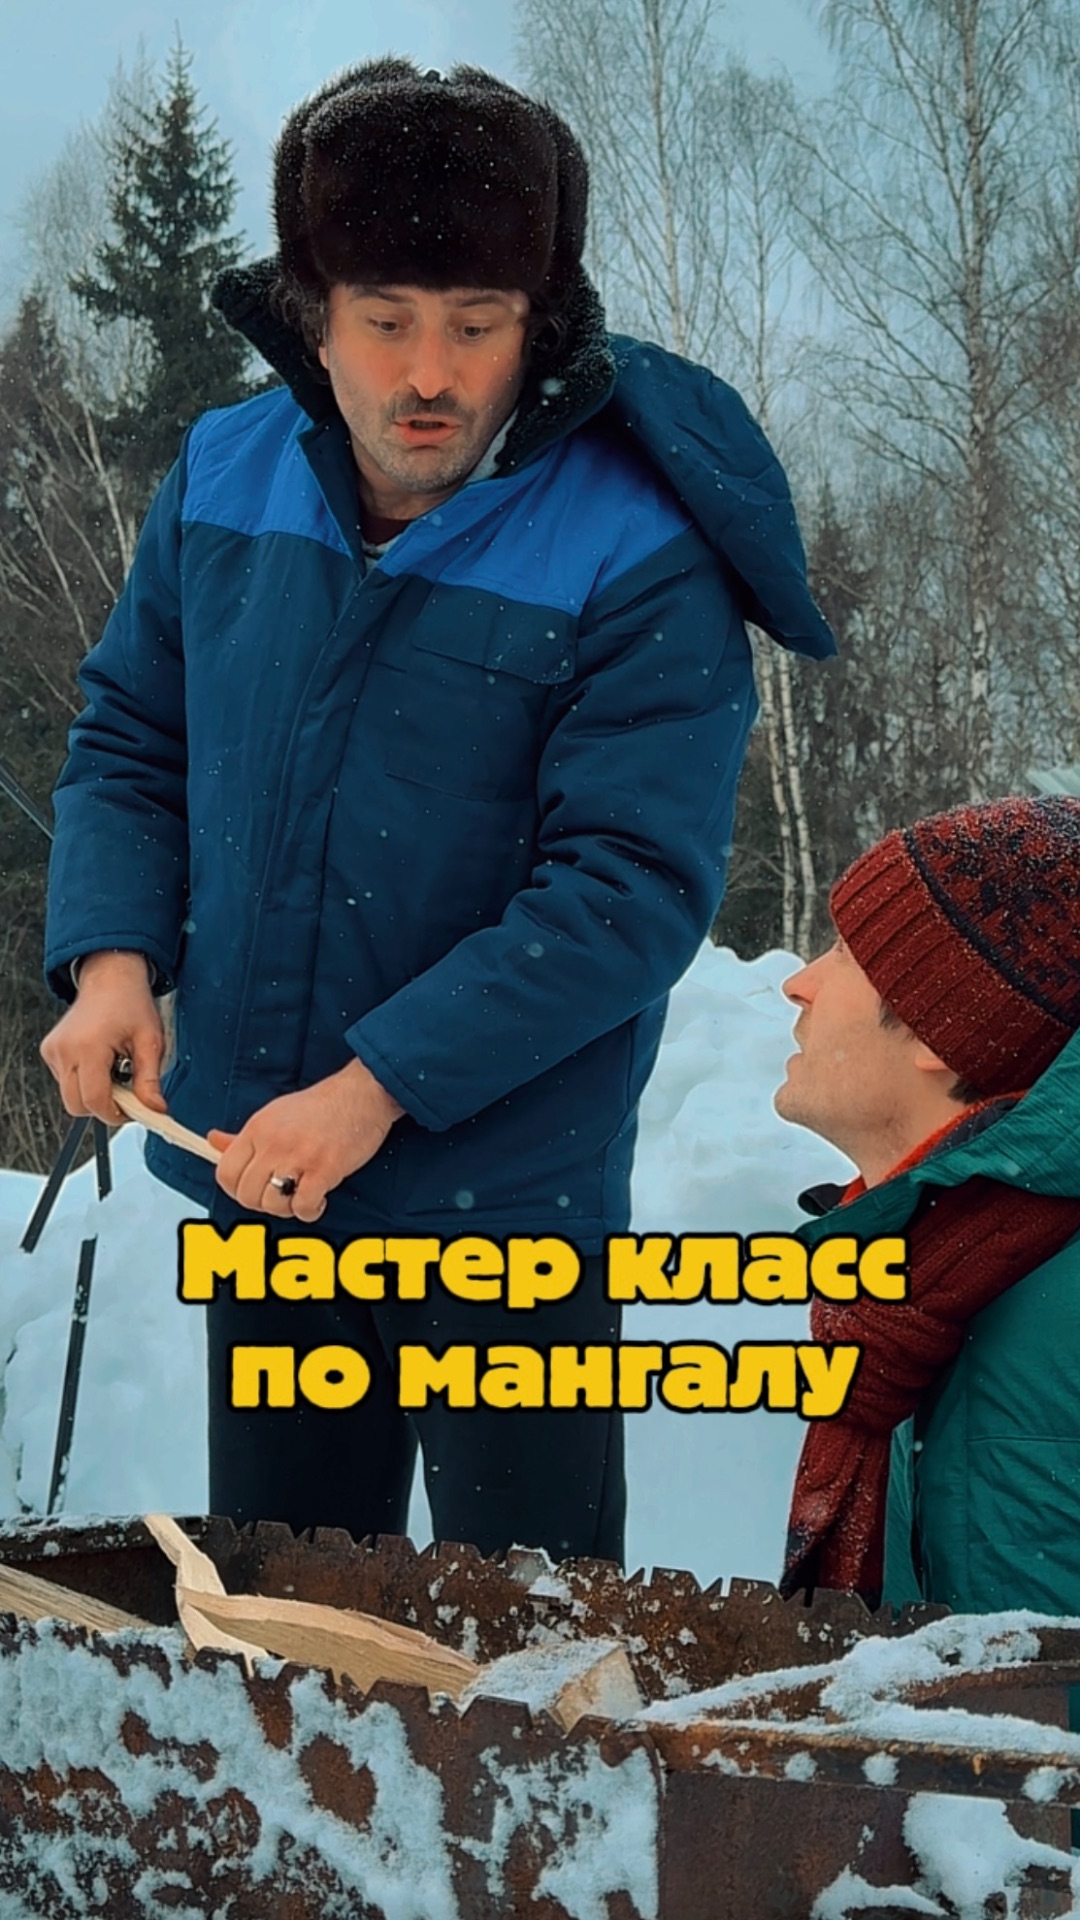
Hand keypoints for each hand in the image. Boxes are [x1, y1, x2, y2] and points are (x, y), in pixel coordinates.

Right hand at [40, 951, 166, 1124]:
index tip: (133, 1110)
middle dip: (103, 1106)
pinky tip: (100, 1062)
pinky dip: (83, 1081)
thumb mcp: (150, 1041)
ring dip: (93, 1093)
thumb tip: (155, 1109)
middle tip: (126, 1091)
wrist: (110, 979)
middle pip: (76, 1106)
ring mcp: (53, 1050)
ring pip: (70, 1096)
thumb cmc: (130, 1003)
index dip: (115, 1114)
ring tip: (114, 1069)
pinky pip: (65, 1082)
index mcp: (88, 1047)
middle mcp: (64, 1050)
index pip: (94, 1101)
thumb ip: (150, 1080)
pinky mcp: (49, 1051)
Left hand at [207, 1059, 404, 1223]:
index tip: (251, 1189)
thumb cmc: (321, 1105)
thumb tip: (214, 1141)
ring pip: (271, 1204)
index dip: (235, 1189)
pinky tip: (319, 1199)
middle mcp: (273, 1143)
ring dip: (286, 1208)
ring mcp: (298, 1157)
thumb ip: (243, 1135)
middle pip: (246, 1194)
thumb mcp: (274, 1113)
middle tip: (280, 1195)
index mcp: (257, 1129)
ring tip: (301, 1195)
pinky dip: (310, 1211)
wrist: (362, 1094)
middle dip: (262, 1202)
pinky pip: (303, 1206)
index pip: (225, 1172)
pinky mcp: (324, 1169)